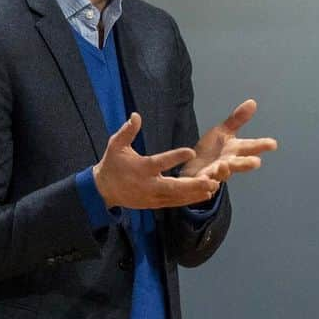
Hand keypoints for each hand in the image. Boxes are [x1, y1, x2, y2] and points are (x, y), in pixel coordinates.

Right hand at [93, 114, 219, 210]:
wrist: (104, 190)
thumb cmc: (112, 164)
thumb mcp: (116, 145)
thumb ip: (127, 131)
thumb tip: (136, 115)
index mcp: (141, 168)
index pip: (160, 162)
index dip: (176, 157)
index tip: (192, 151)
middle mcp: (149, 184)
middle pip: (173, 186)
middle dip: (193, 185)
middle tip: (211, 181)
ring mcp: (153, 196)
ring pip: (177, 197)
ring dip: (196, 193)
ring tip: (214, 187)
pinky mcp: (155, 204)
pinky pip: (175, 202)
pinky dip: (190, 200)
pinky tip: (205, 195)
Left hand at [180, 99, 277, 184]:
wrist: (193, 168)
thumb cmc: (212, 151)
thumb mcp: (223, 131)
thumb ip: (238, 119)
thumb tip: (253, 102)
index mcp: (235, 150)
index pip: (251, 147)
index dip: (262, 145)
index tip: (273, 144)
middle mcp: (228, 163)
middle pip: (239, 164)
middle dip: (247, 163)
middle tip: (256, 162)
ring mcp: (215, 173)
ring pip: (222, 174)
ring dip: (224, 171)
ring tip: (224, 165)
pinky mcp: (202, 181)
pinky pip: (204, 184)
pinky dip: (205, 184)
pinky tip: (205, 181)